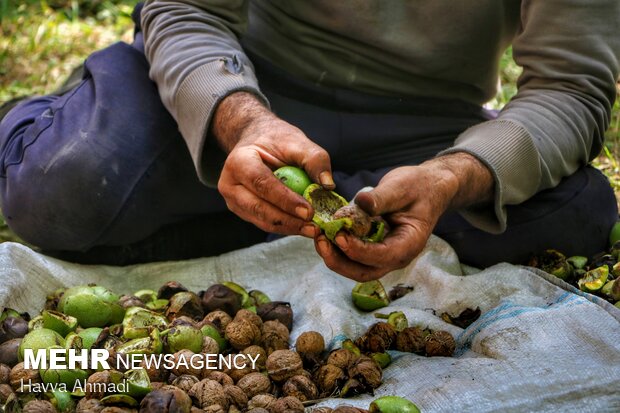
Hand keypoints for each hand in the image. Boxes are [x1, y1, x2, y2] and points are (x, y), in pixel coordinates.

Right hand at [213, 92, 333, 235]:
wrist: (257, 142)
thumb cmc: (277, 141)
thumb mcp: (296, 141)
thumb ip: (314, 159)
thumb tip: (327, 185)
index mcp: (238, 161)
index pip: (262, 184)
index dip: (285, 200)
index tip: (309, 212)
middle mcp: (230, 184)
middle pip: (258, 208)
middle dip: (288, 220)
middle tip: (314, 227)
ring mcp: (233, 201)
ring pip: (261, 220)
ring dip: (289, 228)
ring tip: (313, 230)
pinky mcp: (243, 212)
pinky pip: (264, 223)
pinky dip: (285, 226)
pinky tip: (304, 227)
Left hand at [314, 153, 493, 280]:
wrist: (426, 188)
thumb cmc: (418, 187)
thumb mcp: (401, 187)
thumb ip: (382, 197)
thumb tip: (362, 202)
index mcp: (409, 243)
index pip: (382, 256)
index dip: (359, 250)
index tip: (339, 235)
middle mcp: (396, 255)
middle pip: (364, 272)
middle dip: (339, 261)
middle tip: (320, 241)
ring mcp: (384, 255)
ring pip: (355, 268)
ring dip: (335, 257)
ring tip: (318, 237)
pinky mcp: (373, 248)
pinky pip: (353, 256)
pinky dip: (337, 248)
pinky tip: (324, 233)